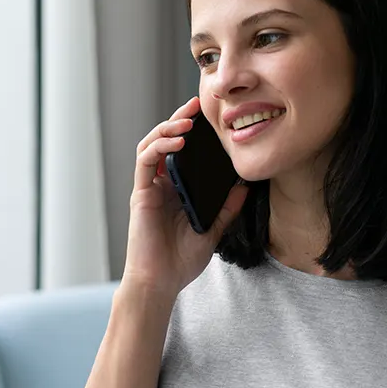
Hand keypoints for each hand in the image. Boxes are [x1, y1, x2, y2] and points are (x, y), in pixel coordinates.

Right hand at [122, 96, 247, 300]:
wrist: (161, 283)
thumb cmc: (181, 260)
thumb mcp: (213, 229)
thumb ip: (227, 208)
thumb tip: (245, 187)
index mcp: (176, 189)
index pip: (181, 152)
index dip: (191, 132)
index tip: (209, 117)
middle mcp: (161, 184)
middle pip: (165, 142)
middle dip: (178, 119)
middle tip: (196, 105)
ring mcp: (149, 187)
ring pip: (151, 145)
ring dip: (167, 128)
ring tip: (187, 120)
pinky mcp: (141, 194)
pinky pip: (145, 162)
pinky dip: (159, 148)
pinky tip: (177, 142)